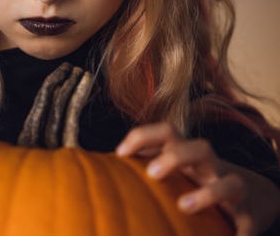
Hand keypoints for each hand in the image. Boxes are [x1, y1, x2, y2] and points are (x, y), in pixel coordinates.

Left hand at [116, 122, 279, 235]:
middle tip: (152, 173)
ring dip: (207, 193)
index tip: (120, 153)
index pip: (166, 131)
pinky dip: (240, 232)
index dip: (143, 136)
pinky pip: (248, 221)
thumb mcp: (177, 171)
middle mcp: (211, 166)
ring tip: (183, 206)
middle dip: (176, 157)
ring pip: (229, 182)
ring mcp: (233, 186)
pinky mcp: (250, 213)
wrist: (252, 193)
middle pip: (199, 147)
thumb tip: (104, 169)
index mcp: (188, 154)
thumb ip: (148, 167)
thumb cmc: (198, 181)